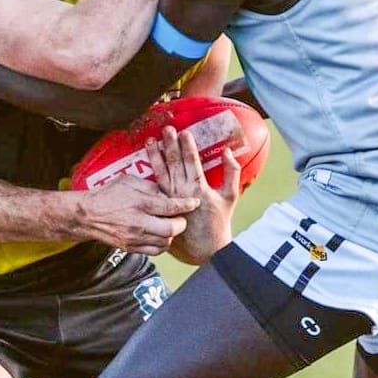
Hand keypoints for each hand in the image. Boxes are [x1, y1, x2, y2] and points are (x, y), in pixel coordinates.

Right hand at [73, 175, 197, 254]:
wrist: (88, 215)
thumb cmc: (108, 195)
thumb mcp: (130, 181)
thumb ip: (151, 187)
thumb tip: (169, 193)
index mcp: (140, 203)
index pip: (171, 206)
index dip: (186, 205)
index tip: (194, 203)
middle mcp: (138, 222)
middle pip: (171, 229)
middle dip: (181, 223)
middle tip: (181, 217)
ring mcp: (134, 238)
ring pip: (165, 243)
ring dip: (171, 234)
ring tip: (169, 225)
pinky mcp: (131, 248)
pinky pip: (155, 251)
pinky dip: (162, 244)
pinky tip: (160, 235)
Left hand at [146, 123, 240, 264]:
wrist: (205, 248)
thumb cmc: (219, 223)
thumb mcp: (230, 196)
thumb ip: (231, 172)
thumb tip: (228, 152)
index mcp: (198, 189)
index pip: (191, 162)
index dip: (187, 146)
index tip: (184, 132)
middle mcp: (182, 193)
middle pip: (174, 164)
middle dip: (170, 145)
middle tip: (166, 129)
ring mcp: (171, 199)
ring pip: (161, 173)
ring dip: (155, 156)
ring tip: (150, 140)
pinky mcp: (163, 206)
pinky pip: (155, 186)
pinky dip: (151, 172)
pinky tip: (146, 161)